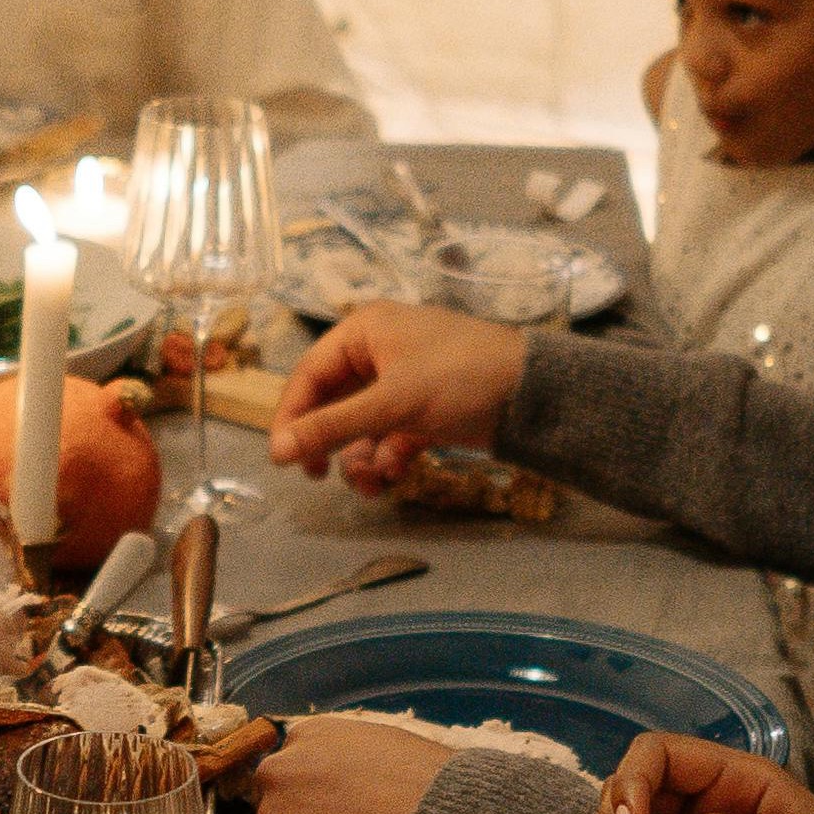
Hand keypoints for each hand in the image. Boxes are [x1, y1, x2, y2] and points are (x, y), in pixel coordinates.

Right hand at [267, 305, 529, 487]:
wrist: (537, 393)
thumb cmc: (460, 379)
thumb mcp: (392, 403)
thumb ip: (332, 427)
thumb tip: (276, 451)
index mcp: (365, 331)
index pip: (309, 373)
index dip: (292, 416)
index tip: (283, 459)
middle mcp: (380, 351)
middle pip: (334, 402)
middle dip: (330, 442)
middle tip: (318, 476)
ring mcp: (405, 382)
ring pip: (362, 425)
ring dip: (360, 457)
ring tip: (372, 482)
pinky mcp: (427, 410)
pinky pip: (390, 436)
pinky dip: (388, 457)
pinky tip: (395, 475)